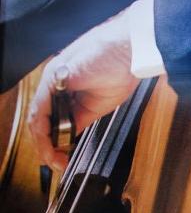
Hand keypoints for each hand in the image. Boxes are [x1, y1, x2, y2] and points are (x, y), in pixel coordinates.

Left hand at [27, 12, 139, 169]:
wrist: (132, 49)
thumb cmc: (123, 66)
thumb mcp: (101, 102)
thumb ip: (82, 117)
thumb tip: (70, 135)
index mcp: (69, 86)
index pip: (53, 118)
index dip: (54, 141)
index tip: (62, 158)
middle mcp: (57, 82)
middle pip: (41, 119)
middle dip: (47, 146)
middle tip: (56, 163)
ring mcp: (53, 79)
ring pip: (37, 116)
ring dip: (43, 142)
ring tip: (53, 159)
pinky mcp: (54, 78)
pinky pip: (40, 108)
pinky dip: (43, 130)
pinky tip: (49, 143)